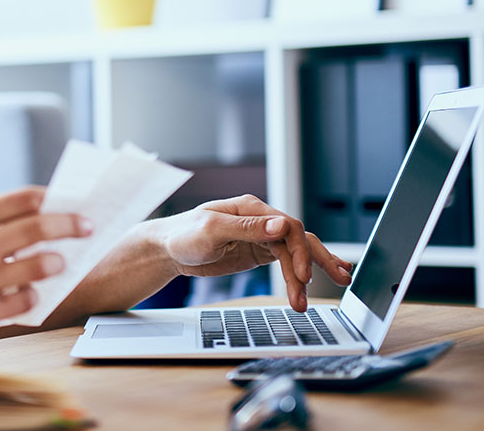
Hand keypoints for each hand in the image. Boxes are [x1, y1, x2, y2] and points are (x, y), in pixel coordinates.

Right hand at [0, 187, 90, 351]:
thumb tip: (33, 220)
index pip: (21, 199)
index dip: (53, 200)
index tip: (71, 204)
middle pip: (36, 227)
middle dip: (69, 226)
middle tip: (87, 228)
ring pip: (35, 266)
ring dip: (54, 263)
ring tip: (59, 264)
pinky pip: (22, 302)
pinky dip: (32, 296)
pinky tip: (29, 295)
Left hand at [146, 194, 352, 310]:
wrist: (166, 249)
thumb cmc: (182, 235)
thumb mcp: (211, 230)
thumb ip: (247, 228)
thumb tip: (281, 224)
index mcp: (251, 209)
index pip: (288, 227)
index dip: (299, 251)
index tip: (302, 275)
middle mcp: (260, 220)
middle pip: (298, 239)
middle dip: (316, 262)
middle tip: (335, 281)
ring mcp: (261, 237)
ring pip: (296, 251)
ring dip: (310, 273)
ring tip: (325, 292)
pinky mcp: (258, 253)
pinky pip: (287, 260)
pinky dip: (304, 270)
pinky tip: (320, 277)